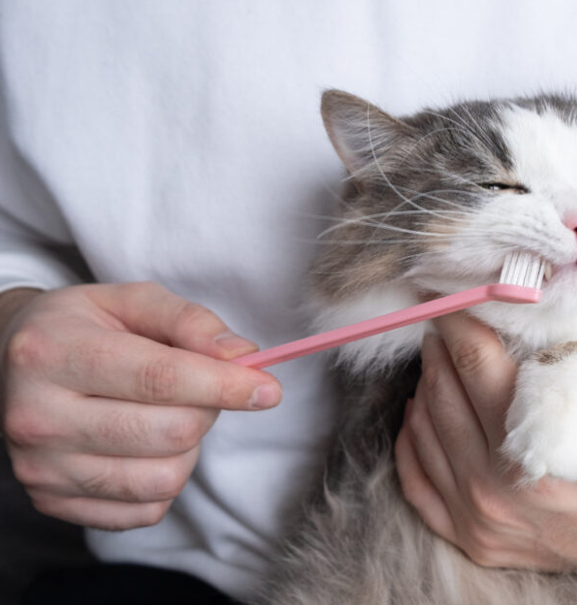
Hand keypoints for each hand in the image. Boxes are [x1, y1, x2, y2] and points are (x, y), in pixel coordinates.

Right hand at [0, 283, 281, 530]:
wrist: (11, 363)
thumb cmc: (83, 328)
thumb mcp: (131, 301)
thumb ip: (190, 321)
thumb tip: (244, 357)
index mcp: (52, 353)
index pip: (159, 378)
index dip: (225, 386)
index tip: (269, 389)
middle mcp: (37, 416)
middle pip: (169, 432)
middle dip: (208, 409)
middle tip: (201, 388)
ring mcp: (40, 467)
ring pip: (163, 479)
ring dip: (189, 449)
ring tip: (167, 415)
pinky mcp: (52, 502)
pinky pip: (145, 510)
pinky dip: (166, 480)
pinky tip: (147, 447)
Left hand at [395, 312, 576, 577]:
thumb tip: (558, 294)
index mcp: (540, 445)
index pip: (476, 362)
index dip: (460, 319)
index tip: (456, 295)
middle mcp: (498, 488)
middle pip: (442, 392)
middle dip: (442, 346)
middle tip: (448, 319)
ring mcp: (481, 519)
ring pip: (424, 431)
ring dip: (427, 384)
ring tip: (441, 356)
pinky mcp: (476, 538)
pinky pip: (417, 482)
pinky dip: (412, 440)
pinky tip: (423, 412)